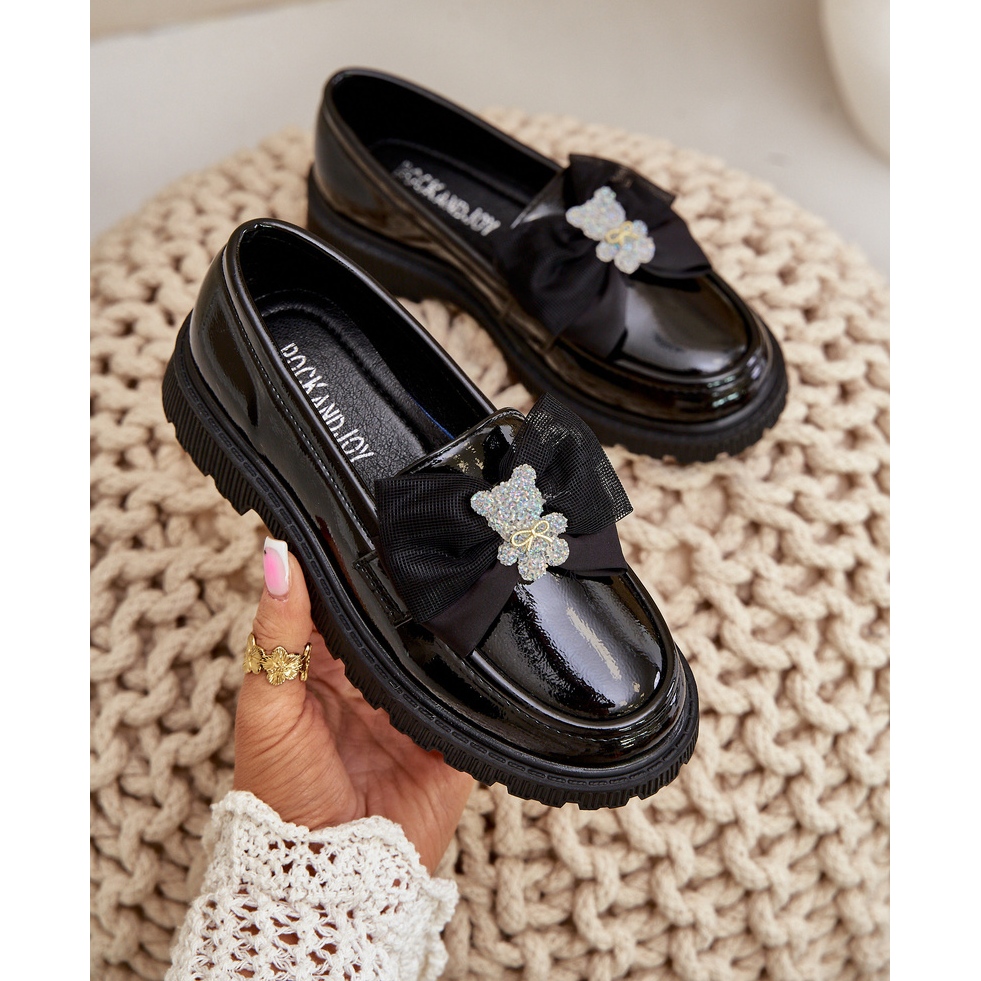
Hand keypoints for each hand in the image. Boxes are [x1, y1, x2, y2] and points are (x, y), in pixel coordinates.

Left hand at [232, 538, 473, 870]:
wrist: (326, 876)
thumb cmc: (279, 793)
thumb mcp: (266, 704)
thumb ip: (277, 630)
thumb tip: (275, 555)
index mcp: (323, 663)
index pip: (341, 597)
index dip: (352, 561)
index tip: (371, 513)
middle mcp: (370, 677)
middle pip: (395, 618)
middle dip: (411, 589)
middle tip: (433, 540)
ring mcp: (412, 704)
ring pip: (437, 647)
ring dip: (446, 626)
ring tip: (463, 583)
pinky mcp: (449, 734)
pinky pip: (469, 693)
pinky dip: (476, 673)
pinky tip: (484, 641)